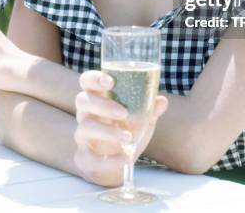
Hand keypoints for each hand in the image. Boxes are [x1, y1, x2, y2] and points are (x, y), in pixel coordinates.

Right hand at [73, 70, 167, 186]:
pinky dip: (110, 160)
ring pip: (85, 128)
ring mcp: (82, 136)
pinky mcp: (84, 158)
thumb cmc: (125, 131)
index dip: (94, 78)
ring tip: (128, 138)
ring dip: (107, 132)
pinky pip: (91, 158)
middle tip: (123, 113)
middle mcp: (86, 114)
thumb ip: (149, 109)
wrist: (114, 166)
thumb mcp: (140, 119)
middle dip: (103, 105)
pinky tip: (125, 158)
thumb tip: (162, 101)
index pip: (87, 81)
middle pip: (83, 100)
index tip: (110, 80)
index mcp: (97, 98)